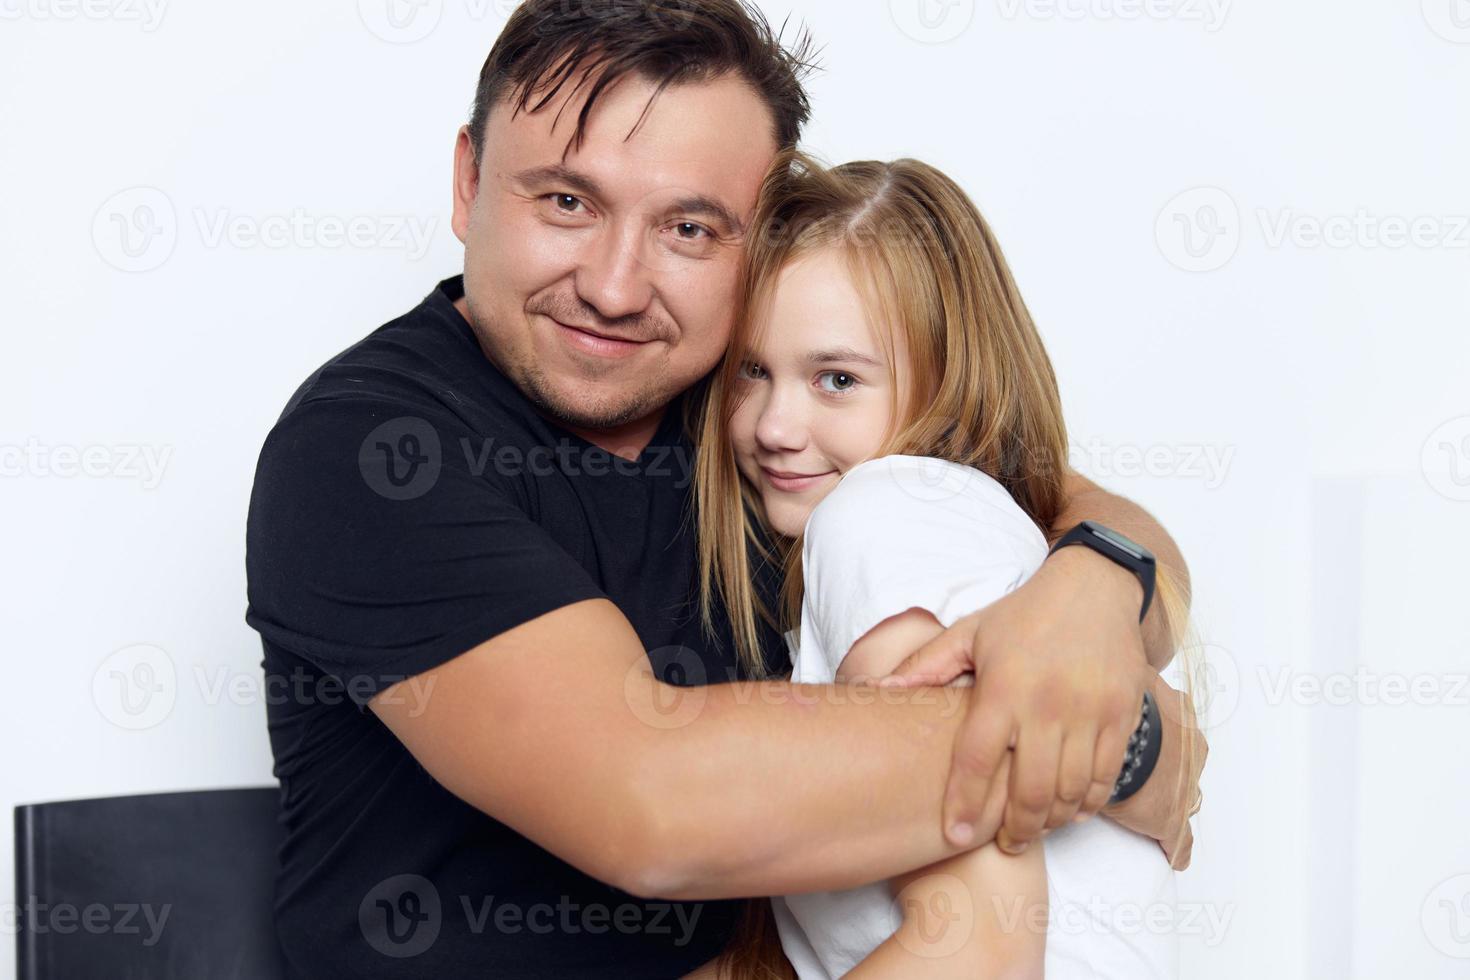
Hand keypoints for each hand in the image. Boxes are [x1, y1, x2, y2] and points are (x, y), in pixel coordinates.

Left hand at [879, 546, 1151, 853]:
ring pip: (1071, 791)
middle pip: (1030, 790)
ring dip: (1052, 821)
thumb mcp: (970, 632)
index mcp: (1003, 687)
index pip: (977, 759)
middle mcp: (1047, 705)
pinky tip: (1073, 809)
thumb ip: (926, 665)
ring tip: (1034, 829)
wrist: (1094, 588)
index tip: (953, 835)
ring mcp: (1090, 713)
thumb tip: (879, 689)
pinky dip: (1089, 801)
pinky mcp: (1123, 715)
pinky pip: (1106, 775)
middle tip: (1004, 843)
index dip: (963, 803)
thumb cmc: (1025, 615)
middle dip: (1015, 829)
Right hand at [1104, 673, 1207, 869]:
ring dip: (1168, 802)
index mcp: (1181, 717)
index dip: (1160, 734)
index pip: (1176, 726)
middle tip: (1144, 773)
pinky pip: (1181, 840)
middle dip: (1167, 769)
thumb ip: (1120, 668)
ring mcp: (1184, 788)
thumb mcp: (1123, 676)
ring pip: (1184, 798)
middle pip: (1184, 763)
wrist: (1124, 747)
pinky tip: (1176, 854)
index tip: (1145, 736)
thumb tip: (1112, 639)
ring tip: (1146, 807)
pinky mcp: (1172, 822)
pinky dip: (1178, 847)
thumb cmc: (1122, 708)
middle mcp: (1190, 752)